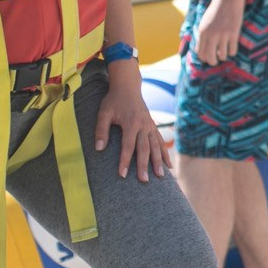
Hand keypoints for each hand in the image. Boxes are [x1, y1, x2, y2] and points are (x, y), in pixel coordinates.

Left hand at [94, 63, 170, 180]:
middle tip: (144, 181)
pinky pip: (161, 142)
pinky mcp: (153, 126)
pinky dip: (165, 153)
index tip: (122, 174)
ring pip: (156, 146)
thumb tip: (99, 148)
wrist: (128, 86)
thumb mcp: (103, 113)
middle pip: (145, 148)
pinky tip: (168, 166)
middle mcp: (143, 125)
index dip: (125, 160)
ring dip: (158, 161)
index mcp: (131, 123)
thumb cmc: (113, 100)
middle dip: (144, 165)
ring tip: (160, 176)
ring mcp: (150, 126)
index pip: (128, 146)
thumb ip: (101, 130)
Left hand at [191, 0, 244, 66]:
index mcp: (202, 32)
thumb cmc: (216, 10)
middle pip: (210, 57)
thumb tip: (203, 50)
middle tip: (216, 61)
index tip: (208, 57)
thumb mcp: (205, 22)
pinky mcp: (234, 34)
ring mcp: (223, 35)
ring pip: (222, 56)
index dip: (204, 58)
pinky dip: (232, 52)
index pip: (200, 53)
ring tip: (225, 52)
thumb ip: (203, 35)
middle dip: (213, 62)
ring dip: (223, 56)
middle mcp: (211, 35)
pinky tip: (232, 48)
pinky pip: (233, 50)